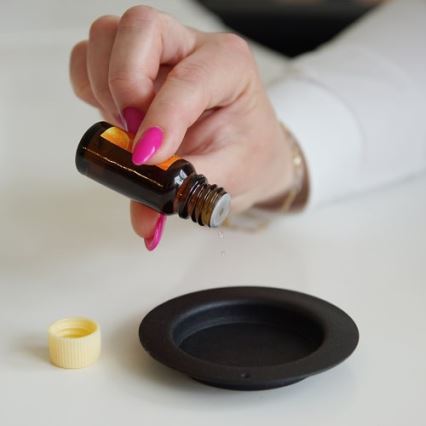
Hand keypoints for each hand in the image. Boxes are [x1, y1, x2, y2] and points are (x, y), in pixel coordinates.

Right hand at [70, 6, 294, 248]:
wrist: (250, 152)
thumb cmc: (249, 156)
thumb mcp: (229, 178)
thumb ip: (185, 191)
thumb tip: (144, 214)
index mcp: (229, 66)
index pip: (188, 79)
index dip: (162, 119)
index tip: (148, 158)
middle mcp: (192, 48)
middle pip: (140, 28)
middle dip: (126, 84)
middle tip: (135, 133)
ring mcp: (160, 55)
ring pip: (108, 36)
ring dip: (104, 87)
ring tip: (127, 131)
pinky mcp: (135, 71)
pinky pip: (91, 58)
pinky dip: (90, 87)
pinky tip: (114, 121)